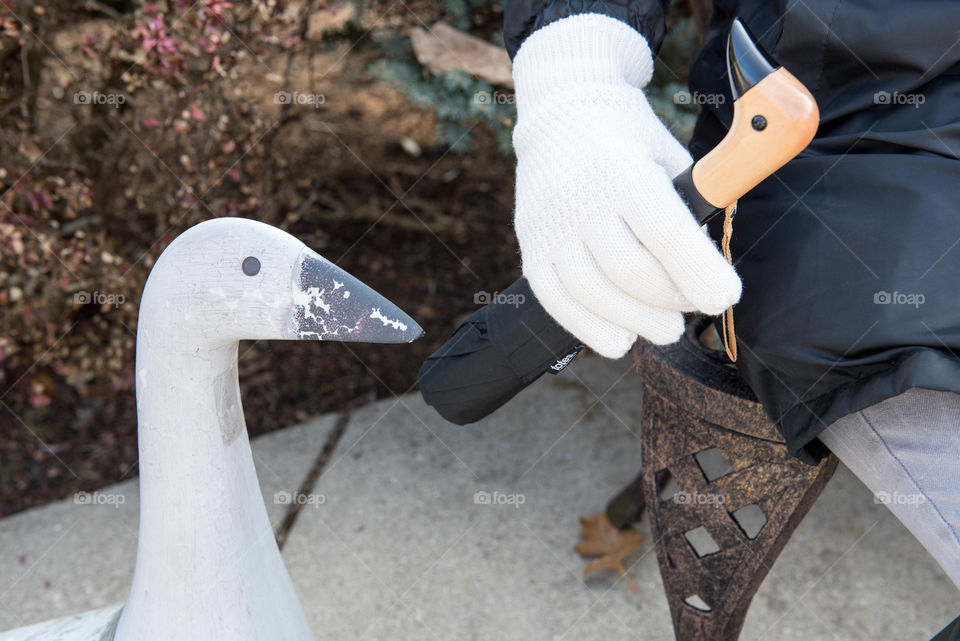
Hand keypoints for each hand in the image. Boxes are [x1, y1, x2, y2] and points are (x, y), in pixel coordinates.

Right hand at [511, 13, 741, 357]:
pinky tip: (620, 339)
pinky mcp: (529, 244)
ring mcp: (549, 223)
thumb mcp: (670, 157)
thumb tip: (709, 275)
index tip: (725, 297)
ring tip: (665, 328)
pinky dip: (589, 328)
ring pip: (591, 292)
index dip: (699, 273)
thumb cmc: (630, 139)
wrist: (561, 109)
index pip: (665, 231)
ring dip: (636, 321)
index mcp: (623, 168)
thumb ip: (690, 211)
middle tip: (691, 310)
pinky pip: (555, 299)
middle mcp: (580, 195)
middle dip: (671, 301)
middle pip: (629, 270)